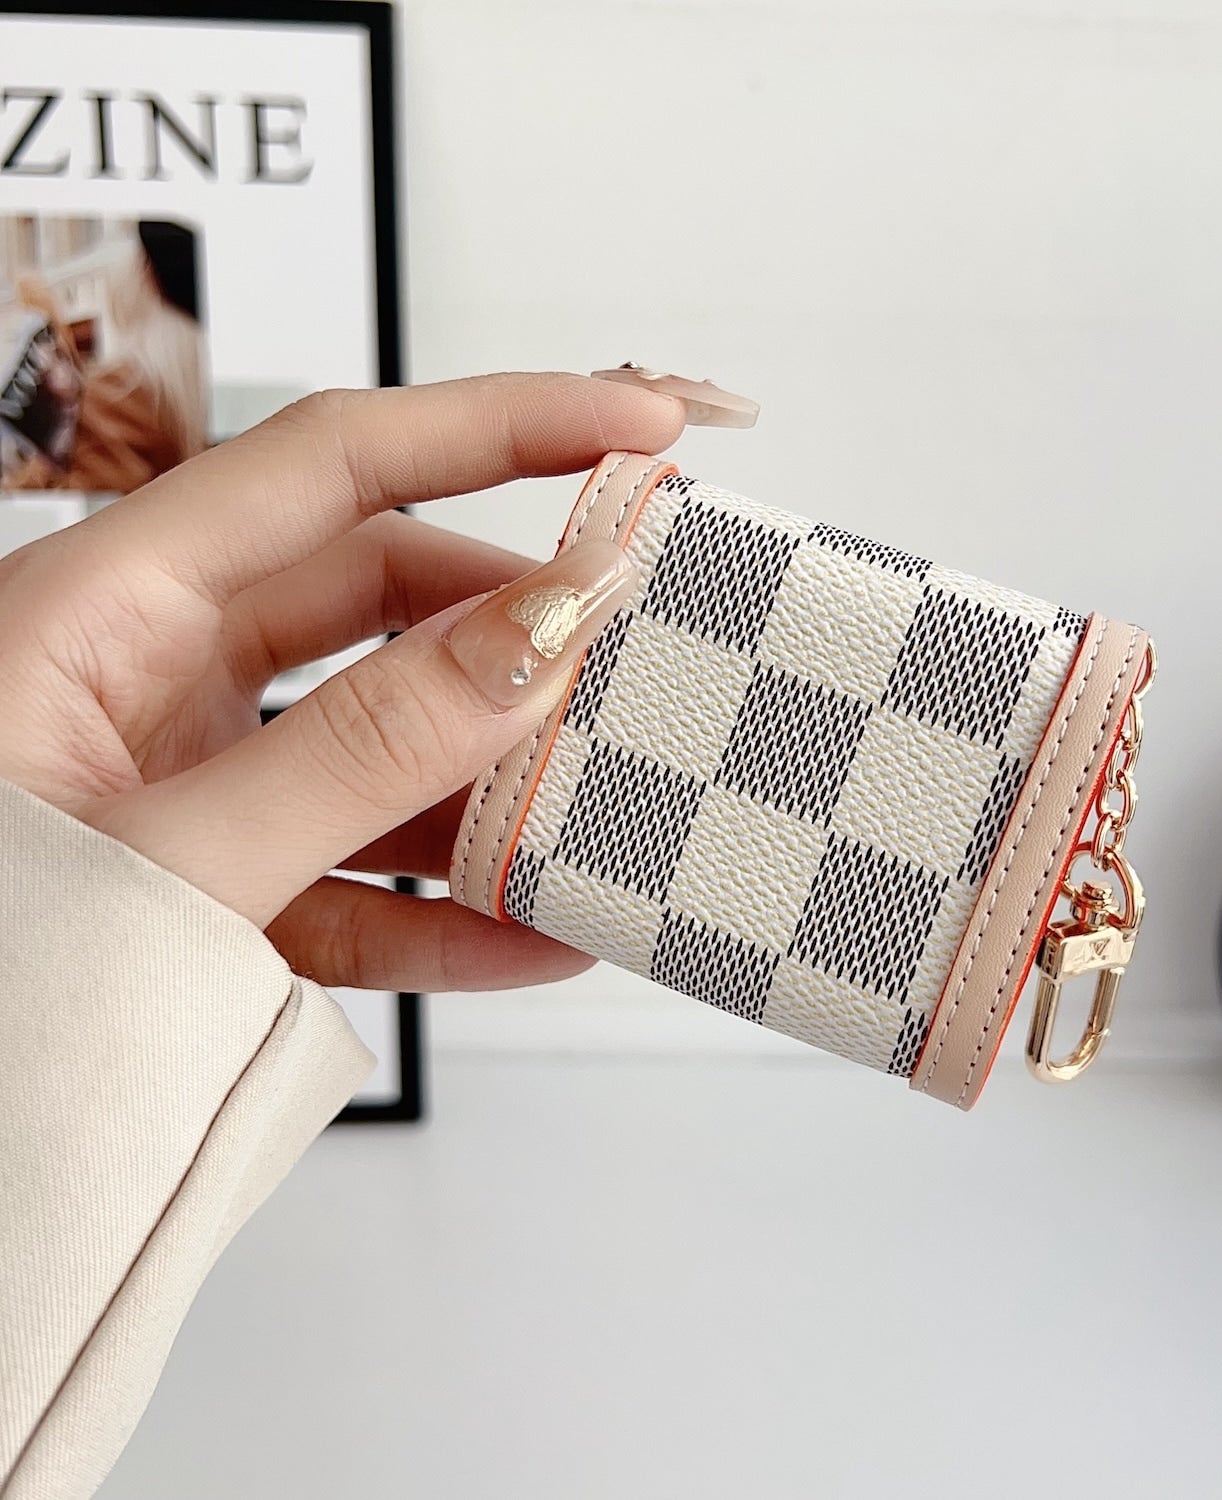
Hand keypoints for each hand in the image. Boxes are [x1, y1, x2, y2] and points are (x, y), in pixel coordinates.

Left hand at [0, 372, 684, 991]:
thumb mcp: (167, 853)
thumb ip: (362, 746)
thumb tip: (537, 641)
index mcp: (105, 606)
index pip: (339, 459)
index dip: (506, 423)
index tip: (641, 425)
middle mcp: (151, 672)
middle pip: (382, 595)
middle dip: (518, 624)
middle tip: (638, 645)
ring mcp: (190, 780)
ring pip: (385, 740)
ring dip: (496, 781)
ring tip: (604, 811)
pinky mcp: (221, 883)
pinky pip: (360, 874)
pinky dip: (449, 907)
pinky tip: (534, 933)